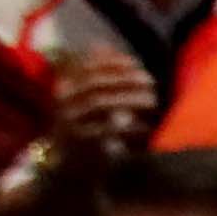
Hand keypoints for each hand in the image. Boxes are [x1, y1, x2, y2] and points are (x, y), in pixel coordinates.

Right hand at [45, 42, 156, 159]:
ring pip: (100, 103)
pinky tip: (146, 127)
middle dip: (125, 79)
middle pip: (96, 83)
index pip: (88, 67)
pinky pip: (105, 130)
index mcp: (65, 87)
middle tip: (151, 81)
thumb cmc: (84, 130)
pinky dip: (128, 127)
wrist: (69, 169)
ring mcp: (68, 121)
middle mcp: (62, 101)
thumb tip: (103, 46)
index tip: (137, 64)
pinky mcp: (78, 142)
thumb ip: (97, 76)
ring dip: (130, 99)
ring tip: (153, 101)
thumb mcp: (86, 101)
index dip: (113, 63)